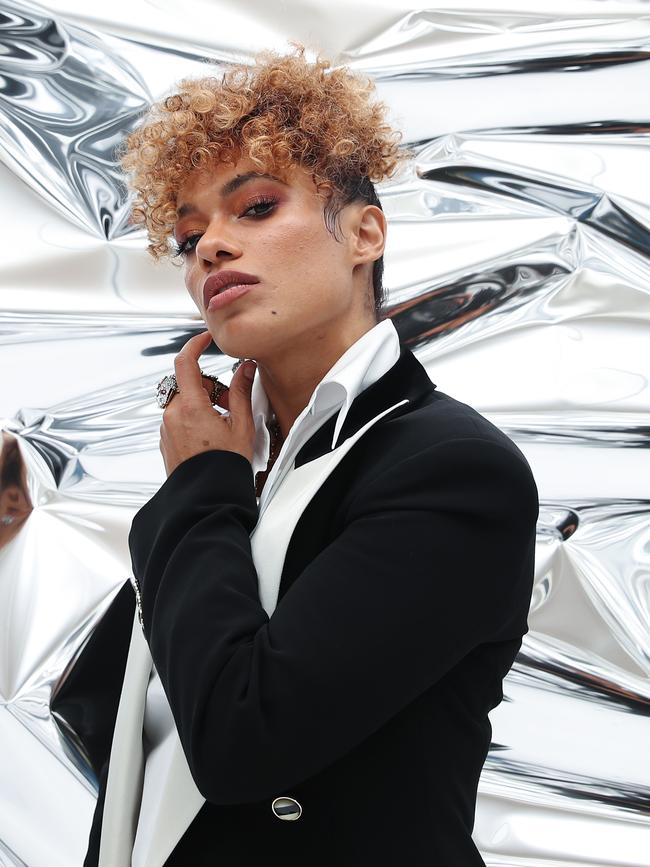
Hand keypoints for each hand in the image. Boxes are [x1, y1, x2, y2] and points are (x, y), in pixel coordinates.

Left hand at [159, 330, 256, 477]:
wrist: (208, 498)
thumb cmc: (225, 467)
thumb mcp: (241, 426)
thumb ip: (241, 391)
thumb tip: (245, 368)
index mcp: (191, 407)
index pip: (185, 362)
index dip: (195, 344)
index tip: (206, 339)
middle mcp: (173, 415)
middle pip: (187, 383)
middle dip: (207, 385)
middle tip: (228, 403)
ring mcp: (166, 428)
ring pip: (182, 401)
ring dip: (201, 403)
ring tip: (221, 424)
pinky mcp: (165, 440)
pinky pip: (178, 418)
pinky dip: (193, 418)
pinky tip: (210, 436)